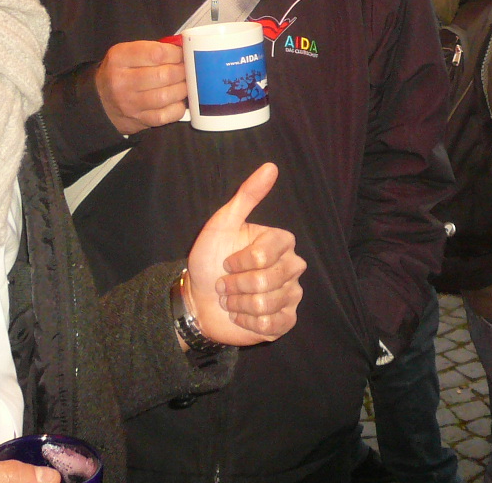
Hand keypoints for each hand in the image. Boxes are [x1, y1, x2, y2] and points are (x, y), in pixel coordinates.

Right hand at [96, 40, 186, 134]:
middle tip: (187, 69)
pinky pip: (167, 115)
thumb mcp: (126, 53)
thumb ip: (151, 49)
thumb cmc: (120, 72)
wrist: (99, 101)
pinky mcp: (139, 120)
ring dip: (182, 88)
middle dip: (182, 71)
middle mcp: (122, 82)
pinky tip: (177, 99)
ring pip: (166, 96)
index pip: (156, 54)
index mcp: (119, 58)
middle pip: (163, 75)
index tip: (183, 53)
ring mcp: (130, 104)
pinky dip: (178, 106)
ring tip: (184, 82)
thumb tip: (183, 50)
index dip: (176, 53)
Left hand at [185, 162, 304, 346]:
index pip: (266, 254)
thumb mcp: (221, 223)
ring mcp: (291, 294)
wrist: (199, 299)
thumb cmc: (210, 259)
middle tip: (226, 283)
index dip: (240, 262)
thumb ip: (247, 195)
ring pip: (267, 304)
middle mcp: (292, 266)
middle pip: (267, 281)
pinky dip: (248, 322)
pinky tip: (241, 315)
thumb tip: (271, 166)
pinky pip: (273, 325)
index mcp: (281, 241)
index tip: (227, 261)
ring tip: (231, 299)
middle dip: (236, 285)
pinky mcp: (286, 320)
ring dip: (238, 304)